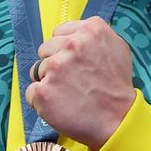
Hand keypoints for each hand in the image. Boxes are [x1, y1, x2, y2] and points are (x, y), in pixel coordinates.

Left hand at [24, 16, 135, 150]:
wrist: (119, 121)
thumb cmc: (118, 87)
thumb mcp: (117, 48)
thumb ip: (93, 37)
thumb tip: (72, 35)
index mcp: (90, 30)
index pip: (58, 34)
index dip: (64, 50)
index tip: (75, 63)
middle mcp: (71, 45)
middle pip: (45, 50)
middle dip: (55, 64)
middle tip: (73, 81)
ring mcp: (55, 67)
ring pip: (37, 70)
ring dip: (48, 82)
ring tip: (69, 94)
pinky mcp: (43, 91)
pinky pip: (31, 92)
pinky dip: (41, 101)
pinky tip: (60, 105)